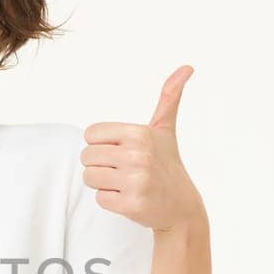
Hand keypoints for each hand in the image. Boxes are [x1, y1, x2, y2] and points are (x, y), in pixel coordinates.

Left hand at [80, 64, 205, 232]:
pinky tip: (129, 198)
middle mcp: (137, 155)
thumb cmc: (167, 164)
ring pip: (89, 177)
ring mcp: (135, 181)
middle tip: (124, 171)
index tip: (121, 152)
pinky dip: (111, 201)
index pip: (91, 135)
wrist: (182, 207)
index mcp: (140, 133)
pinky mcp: (131, 205)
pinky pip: (99, 199)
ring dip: (103, 183)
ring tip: (125, 184)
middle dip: (100, 165)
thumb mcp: (165, 130)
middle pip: (86, 157)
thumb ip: (169, 98)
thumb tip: (187, 67)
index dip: (102, 145)